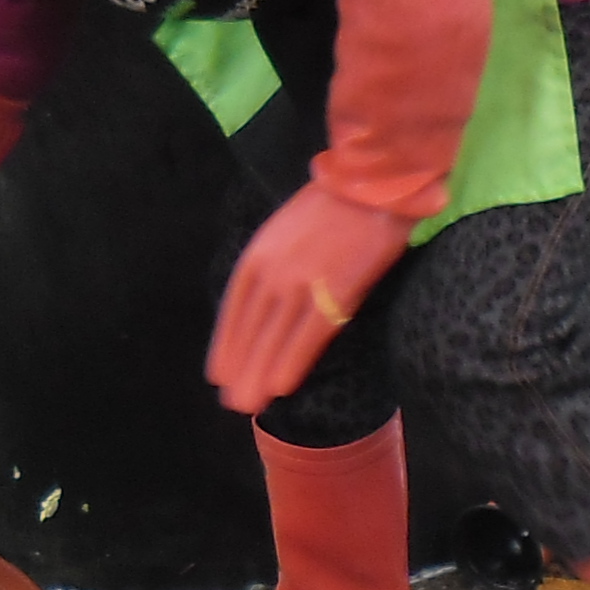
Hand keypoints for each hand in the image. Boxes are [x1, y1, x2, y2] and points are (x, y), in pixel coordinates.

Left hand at [209, 183, 410, 415]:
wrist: (370, 183)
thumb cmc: (334, 203)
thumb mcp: (285, 227)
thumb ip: (273, 261)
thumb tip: (268, 296)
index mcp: (258, 254)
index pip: (235, 309)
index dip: (226, 344)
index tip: (219, 373)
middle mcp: (272, 272)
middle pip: (251, 330)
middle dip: (240, 368)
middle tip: (232, 403)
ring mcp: (302, 284)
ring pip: (274, 338)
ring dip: (260, 375)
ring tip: (250, 405)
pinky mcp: (335, 294)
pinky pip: (308, 336)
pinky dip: (292, 362)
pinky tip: (281, 386)